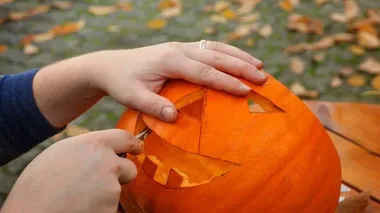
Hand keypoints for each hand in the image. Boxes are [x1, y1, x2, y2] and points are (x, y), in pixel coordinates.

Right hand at [1, 129, 142, 212]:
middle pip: (130, 168)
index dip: (133, 145)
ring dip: (106, 193)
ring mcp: (112, 187)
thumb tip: (102, 150)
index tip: (137, 149)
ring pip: (117, 189)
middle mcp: (109, 163)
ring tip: (79, 196)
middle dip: (122, 175)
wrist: (32, 211)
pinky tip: (81, 206)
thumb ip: (88, 148)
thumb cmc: (39, 182)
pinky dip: (100, 207)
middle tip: (103, 182)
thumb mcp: (62, 151)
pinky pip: (110, 206)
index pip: (125, 138)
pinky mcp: (111, 208)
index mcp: (95, 144)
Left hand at [33, 40, 265, 127]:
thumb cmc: (122, 83)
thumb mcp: (132, 97)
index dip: (226, 81)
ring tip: (259, 66)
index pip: (204, 72)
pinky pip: (209, 47)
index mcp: (170, 61)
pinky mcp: (181, 49)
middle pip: (216, 56)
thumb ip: (153, 106)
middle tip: (262, 78)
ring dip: (238, 56)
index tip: (245, 91)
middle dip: (241, 67)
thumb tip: (175, 117)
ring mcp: (180, 46)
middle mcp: (178, 50)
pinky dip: (227, 52)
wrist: (110, 66)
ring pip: (215, 48)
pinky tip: (237, 58)